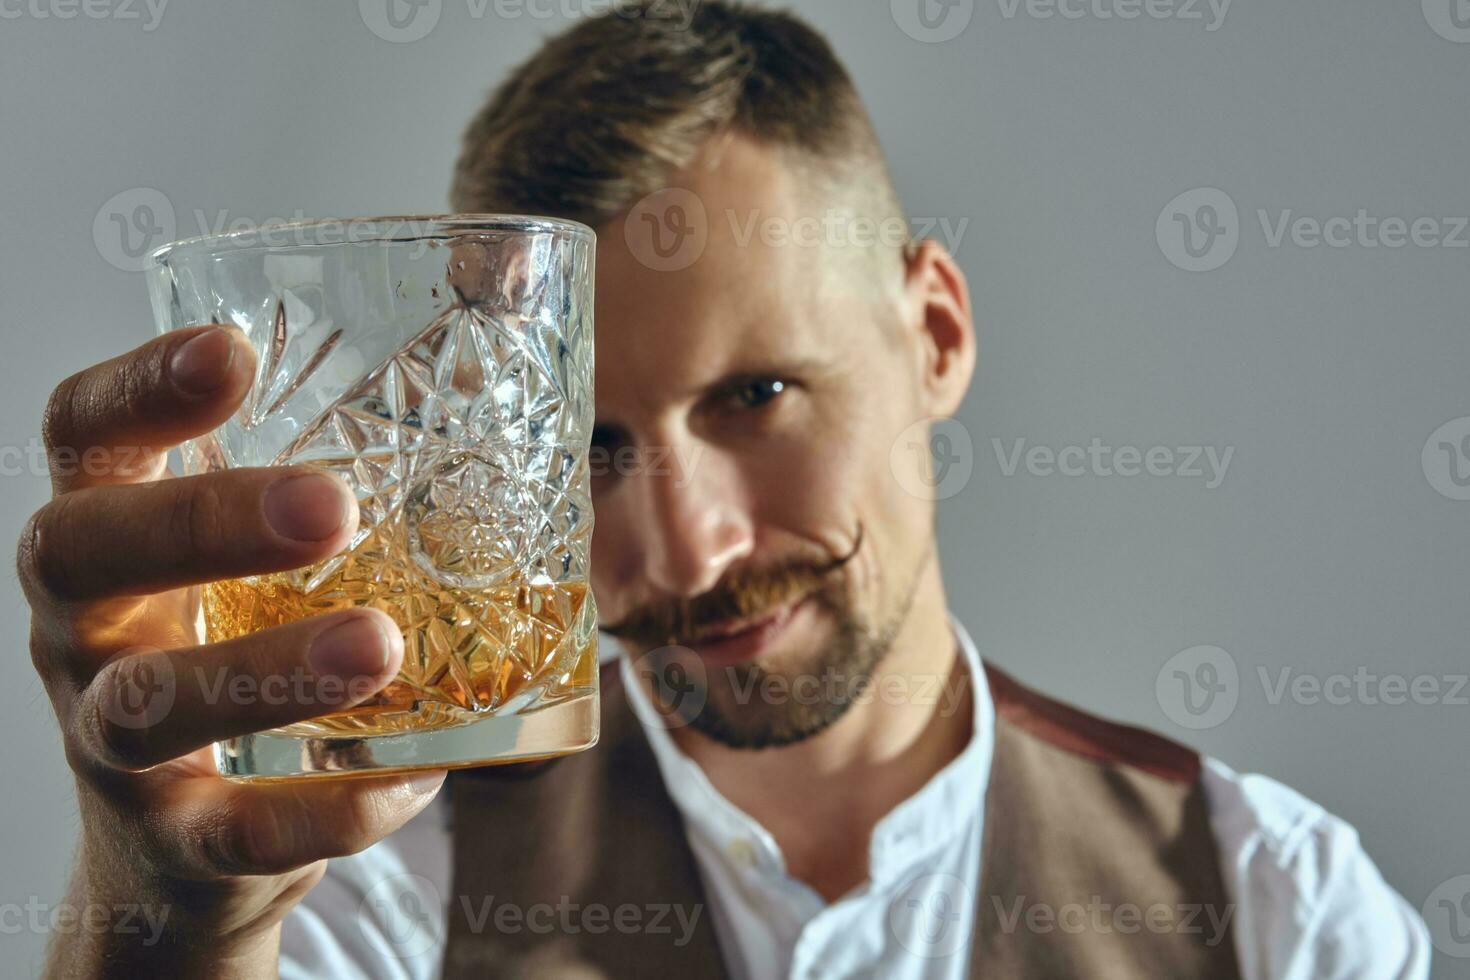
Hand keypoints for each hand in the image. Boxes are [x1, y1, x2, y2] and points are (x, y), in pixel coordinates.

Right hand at [21, 325, 445, 977]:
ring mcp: (108, 740)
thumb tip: (525, 424)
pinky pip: (232, 831)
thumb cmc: (243, 664)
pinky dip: (322, 811)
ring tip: (379, 646)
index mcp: (113, 536)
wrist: (181, 857)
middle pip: (82, 550)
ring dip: (268, 669)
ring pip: (148, 700)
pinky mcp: (169, 840)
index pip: (84, 436)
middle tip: (329, 507)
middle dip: (200, 520)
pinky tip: (406, 780)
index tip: (229, 350)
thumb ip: (336, 514)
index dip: (138, 388)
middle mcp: (85, 627)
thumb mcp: (259, 579)